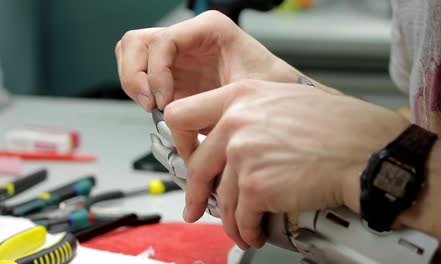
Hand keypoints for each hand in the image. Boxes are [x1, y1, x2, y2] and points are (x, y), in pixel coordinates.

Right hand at [115, 11, 300, 110]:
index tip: (162, 100)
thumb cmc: (269, 86)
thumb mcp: (246, 91)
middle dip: (137, 75)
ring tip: (153, 106)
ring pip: (133, 53)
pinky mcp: (173, 73)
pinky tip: (159, 107)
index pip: (163, 41)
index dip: (155, 71)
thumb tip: (173, 115)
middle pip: (138, 42)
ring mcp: (178, 54)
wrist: (276, 97)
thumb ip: (209, 102)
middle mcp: (189, 37)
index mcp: (209, 29)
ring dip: (135, 82)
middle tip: (151, 103)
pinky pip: (141, 73)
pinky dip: (140, 90)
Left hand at [164, 80, 409, 248]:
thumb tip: (230, 139)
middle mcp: (236, 121)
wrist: (368, 150)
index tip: (188, 157)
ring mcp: (244, 154)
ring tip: (241, 228)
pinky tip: (255, 232)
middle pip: (195, 165)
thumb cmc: (339, 127)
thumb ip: (249, 114)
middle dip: (195, 193)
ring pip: (220, 198)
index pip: (181, 115)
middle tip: (195, 205)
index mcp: (241, 95)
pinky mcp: (256, 186)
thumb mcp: (284, 100)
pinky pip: (240, 217)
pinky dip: (246, 230)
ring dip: (230, 220)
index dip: (181, 141)